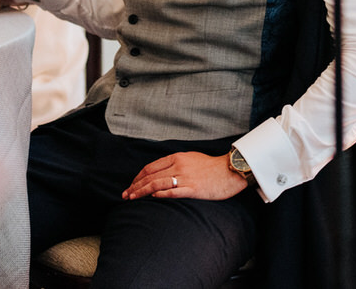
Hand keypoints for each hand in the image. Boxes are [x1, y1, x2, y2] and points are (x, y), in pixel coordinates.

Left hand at [123, 152, 247, 201]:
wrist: (230, 170)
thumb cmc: (211, 166)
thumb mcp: (190, 158)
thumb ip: (175, 163)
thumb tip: (160, 172)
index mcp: (176, 157)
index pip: (150, 167)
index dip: (138, 177)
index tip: (131, 185)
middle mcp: (178, 166)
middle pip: (151, 176)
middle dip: (135, 186)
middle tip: (125, 195)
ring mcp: (185, 177)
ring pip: (157, 184)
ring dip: (142, 192)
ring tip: (132, 198)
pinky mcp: (193, 189)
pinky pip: (173, 191)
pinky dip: (161, 194)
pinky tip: (152, 198)